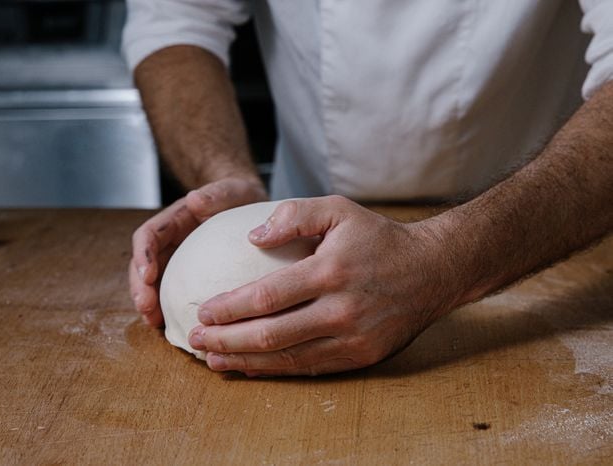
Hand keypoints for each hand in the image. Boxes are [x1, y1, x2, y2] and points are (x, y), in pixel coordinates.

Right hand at [129, 176, 266, 325]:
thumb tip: (194, 199)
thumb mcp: (231, 190)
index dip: (143, 254)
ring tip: (154, 322)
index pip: (149, 234)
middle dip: (140, 286)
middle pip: (143, 263)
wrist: (248, 206)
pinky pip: (173, 292)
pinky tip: (173, 326)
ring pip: (153, 282)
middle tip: (146, 307)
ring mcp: (177, 259)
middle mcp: (170, 240)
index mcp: (175, 219)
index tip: (147, 274)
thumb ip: (215, 193)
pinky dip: (169, 308)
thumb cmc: (238, 197)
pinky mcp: (189, 275)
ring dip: (149, 302)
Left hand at [187, 195, 460, 375]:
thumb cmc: (379, 238)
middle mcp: (342, 310)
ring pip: (288, 359)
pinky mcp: (362, 357)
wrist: (432, 271)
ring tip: (213, 361)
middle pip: (271, 335)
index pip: (267, 296)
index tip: (202, 313)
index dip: (229, 309)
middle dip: (227, 342)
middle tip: (197, 341)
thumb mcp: (339, 209)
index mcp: (331, 271)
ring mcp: (353, 338)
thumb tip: (252, 237)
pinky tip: (250, 368)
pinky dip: (276, 371)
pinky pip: (310, 368)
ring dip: (245, 362)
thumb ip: (293, 214)